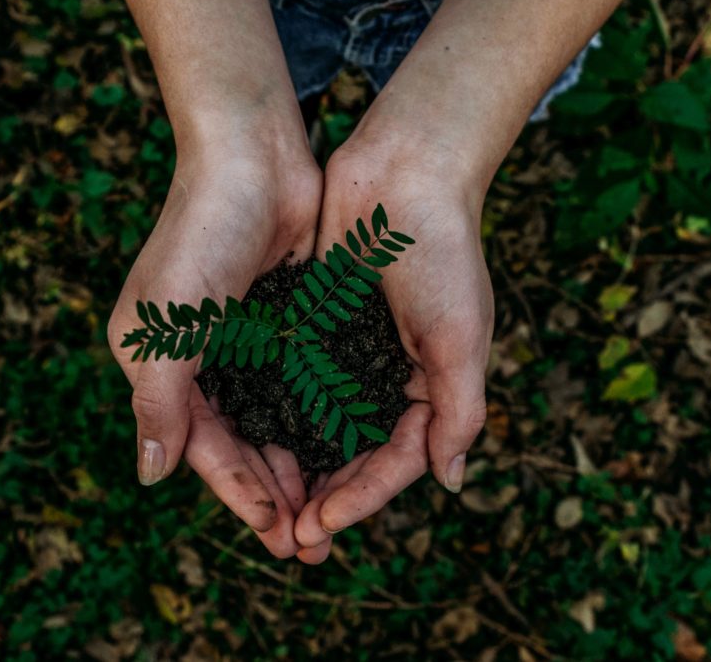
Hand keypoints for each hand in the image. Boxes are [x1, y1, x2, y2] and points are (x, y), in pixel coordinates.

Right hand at [108, 133, 320, 557]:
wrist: (253, 156)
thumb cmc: (200, 235)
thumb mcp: (167, 325)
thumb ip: (158, 403)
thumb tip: (150, 476)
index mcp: (161, 365)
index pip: (202, 447)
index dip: (238, 493)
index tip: (276, 534)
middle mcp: (200, 360)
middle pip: (240, 444)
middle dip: (273, 494)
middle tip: (311, 544)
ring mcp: (245, 341)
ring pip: (274, 422)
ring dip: (299, 466)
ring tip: (330, 513)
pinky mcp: (284, 322)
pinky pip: (302, 386)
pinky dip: (318, 421)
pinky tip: (344, 451)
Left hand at [293, 137, 493, 562]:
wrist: (405, 171)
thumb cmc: (442, 252)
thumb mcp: (461, 337)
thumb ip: (459, 411)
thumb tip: (450, 482)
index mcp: (430, 386)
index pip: (395, 461)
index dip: (361, 498)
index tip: (321, 526)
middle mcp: (388, 376)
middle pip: (353, 454)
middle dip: (325, 497)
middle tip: (289, 539)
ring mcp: (350, 352)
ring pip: (318, 426)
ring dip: (296, 467)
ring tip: (266, 506)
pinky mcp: (315, 324)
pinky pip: (294, 380)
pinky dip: (276, 413)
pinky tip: (249, 440)